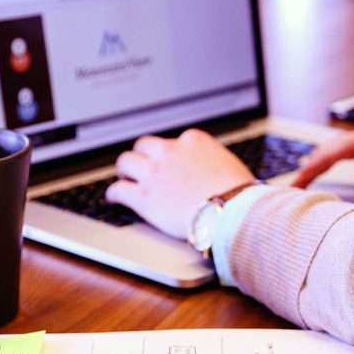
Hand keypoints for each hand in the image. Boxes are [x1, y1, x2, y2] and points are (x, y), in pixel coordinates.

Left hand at [105, 129, 255, 238]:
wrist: (231, 212)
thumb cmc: (239, 193)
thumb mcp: (229, 165)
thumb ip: (214, 162)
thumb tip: (215, 171)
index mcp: (193, 141)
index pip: (174, 141)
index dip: (169, 154)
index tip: (169, 162)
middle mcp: (170, 152)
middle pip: (144, 145)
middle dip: (142, 156)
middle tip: (142, 167)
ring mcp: (155, 173)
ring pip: (126, 162)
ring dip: (125, 170)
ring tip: (125, 179)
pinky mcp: (144, 197)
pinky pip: (118, 190)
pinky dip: (114, 194)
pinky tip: (115, 199)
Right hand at [293, 123, 353, 210]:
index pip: (344, 147)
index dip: (317, 163)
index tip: (298, 181)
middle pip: (338, 146)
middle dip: (313, 164)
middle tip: (290, 190)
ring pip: (345, 151)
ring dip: (322, 166)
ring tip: (300, 189)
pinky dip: (337, 169)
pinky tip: (324, 184)